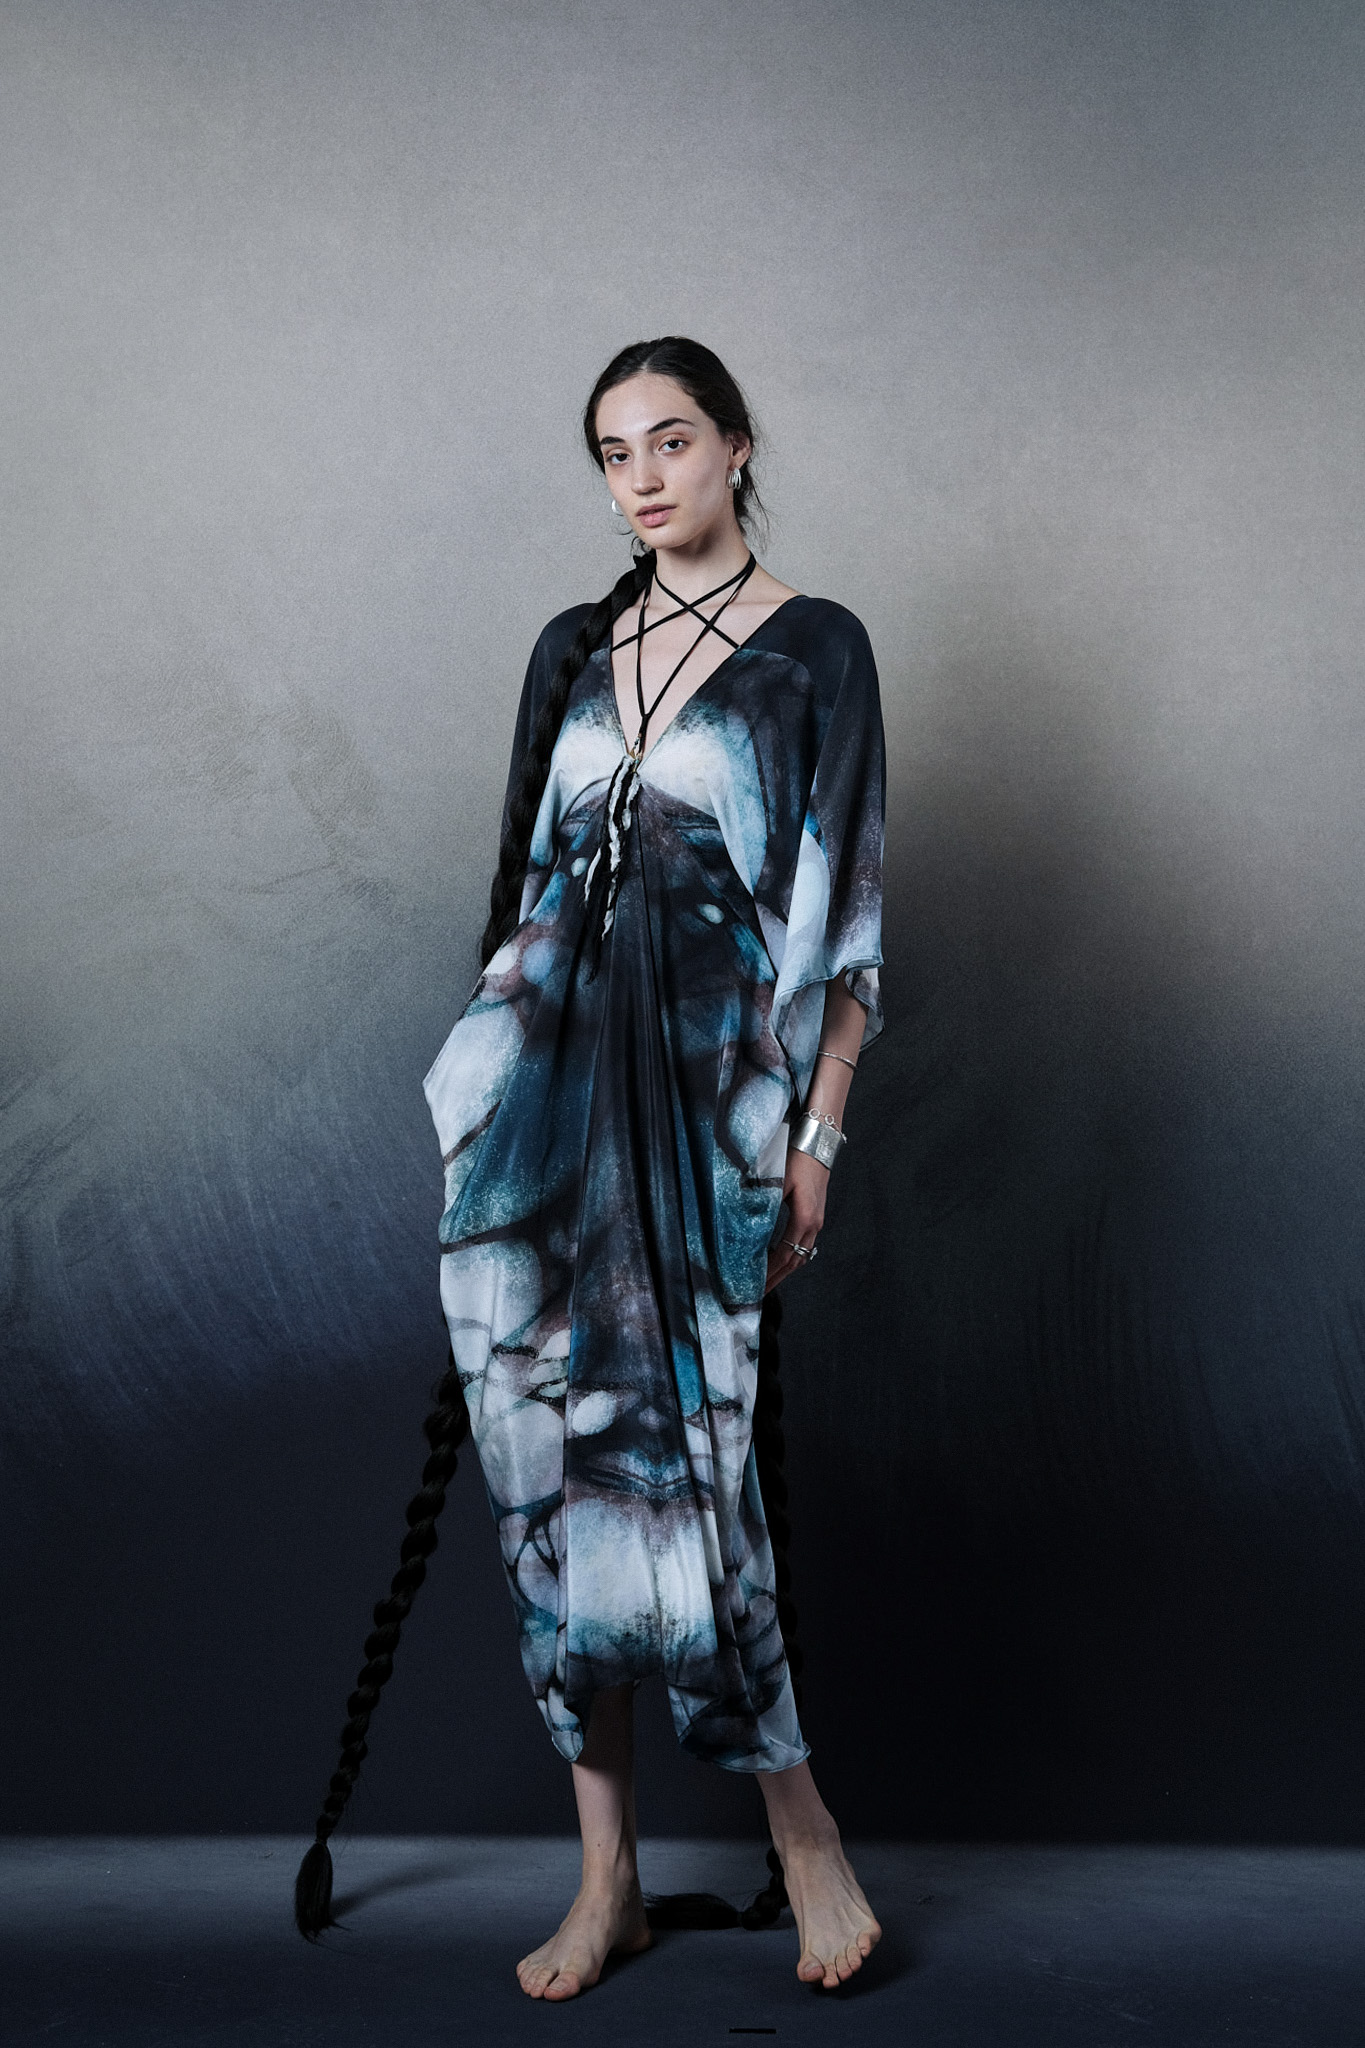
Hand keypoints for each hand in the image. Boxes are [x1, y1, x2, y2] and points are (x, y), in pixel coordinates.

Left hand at [764, 1146, 828, 1291]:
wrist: (818, 1144)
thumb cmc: (798, 1159)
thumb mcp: (777, 1180)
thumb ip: (763, 1202)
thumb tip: (742, 1220)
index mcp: (803, 1219)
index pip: (784, 1255)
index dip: (770, 1272)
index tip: (756, 1285)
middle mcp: (813, 1224)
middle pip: (795, 1261)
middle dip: (776, 1279)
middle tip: (759, 1294)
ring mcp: (816, 1221)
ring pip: (801, 1255)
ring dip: (785, 1270)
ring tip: (768, 1282)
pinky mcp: (815, 1215)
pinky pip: (804, 1244)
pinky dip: (791, 1256)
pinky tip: (781, 1260)